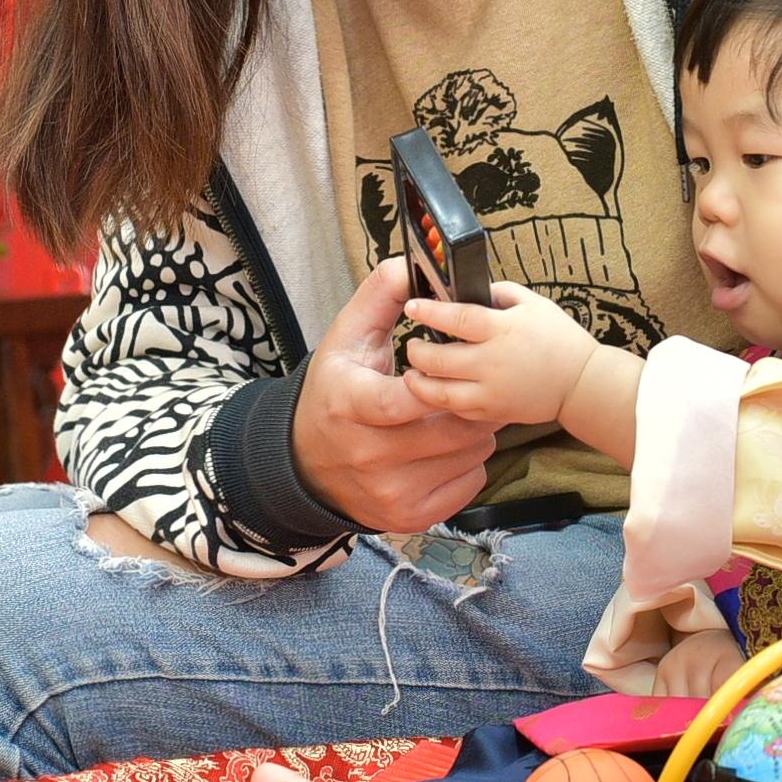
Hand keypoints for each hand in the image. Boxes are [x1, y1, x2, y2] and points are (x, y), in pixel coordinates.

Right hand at [290, 257, 493, 532]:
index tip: (443, 368)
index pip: (403, 401)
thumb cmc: (335, 392)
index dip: (435, 384)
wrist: (306, 464)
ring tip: (458, 414)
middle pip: (452, 430)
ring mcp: (389, 492)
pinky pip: (468, 485)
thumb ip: (381, 297)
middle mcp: (367, 456)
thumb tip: (411, 264)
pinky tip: (449, 448)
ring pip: (469, 455)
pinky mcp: (408, 517)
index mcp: (350, 405)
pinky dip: (469, 464)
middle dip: (472, 402)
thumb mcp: (346, 339)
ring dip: (475, 431)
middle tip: (471, 385)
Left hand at [401, 283, 597, 428]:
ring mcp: (492, 391)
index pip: (456, 318)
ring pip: (439, 392)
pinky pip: (456, 410)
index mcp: (503, 330)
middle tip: (414, 344)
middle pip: (438, 358)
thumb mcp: (534, 303)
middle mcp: (493, 362)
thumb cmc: (559, 339)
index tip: (413, 306)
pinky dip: (441, 400)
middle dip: (417, 350)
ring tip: (415, 371)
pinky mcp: (493, 412)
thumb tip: (468, 289)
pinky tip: (438, 388)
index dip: (429, 312)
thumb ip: (499, 292)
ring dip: (420, 381)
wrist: (582, 383)